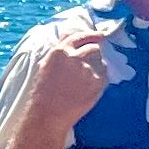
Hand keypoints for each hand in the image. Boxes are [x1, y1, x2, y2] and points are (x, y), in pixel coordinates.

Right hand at [23, 16, 108, 133]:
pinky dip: (100, 79)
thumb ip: (59, 48)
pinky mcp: (97, 82)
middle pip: (94, 48)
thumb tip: (69, 33)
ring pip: (101, 62)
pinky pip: (105, 75)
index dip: (92, 35)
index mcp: (60, 52)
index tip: (99, 35)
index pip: (80, 37)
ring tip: (86, 80)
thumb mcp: (46, 64)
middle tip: (90, 63)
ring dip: (97, 67)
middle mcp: (75, 57)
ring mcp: (88, 69)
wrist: (49, 114)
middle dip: (94, 53)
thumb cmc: (43, 92)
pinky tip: (89, 88)